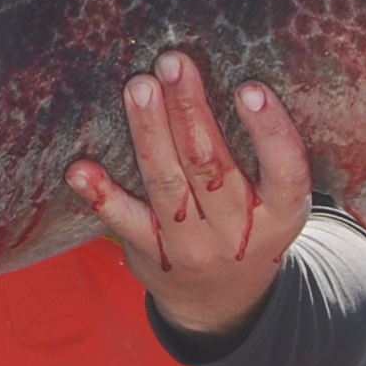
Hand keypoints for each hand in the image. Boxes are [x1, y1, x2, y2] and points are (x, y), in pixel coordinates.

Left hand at [69, 50, 309, 340]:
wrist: (223, 303)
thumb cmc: (251, 226)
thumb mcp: (276, 203)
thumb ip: (263, 156)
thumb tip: (231, 69)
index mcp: (281, 214)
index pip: (286, 171)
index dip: (271, 131)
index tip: (250, 88)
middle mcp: (237, 232)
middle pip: (212, 166)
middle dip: (190, 110)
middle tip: (173, 62)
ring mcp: (191, 246)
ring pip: (167, 183)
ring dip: (149, 132)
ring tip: (139, 86)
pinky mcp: (151, 254)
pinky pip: (124, 221)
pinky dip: (101, 193)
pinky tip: (80, 168)